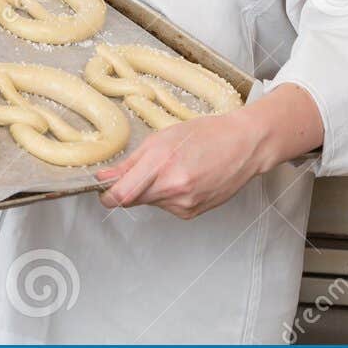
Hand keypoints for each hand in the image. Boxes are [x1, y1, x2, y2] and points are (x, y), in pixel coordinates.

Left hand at [95, 84, 323, 217]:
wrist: (245, 145)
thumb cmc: (206, 134)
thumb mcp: (161, 138)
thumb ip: (130, 162)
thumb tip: (104, 177)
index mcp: (161, 164)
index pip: (121, 195)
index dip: (106, 195)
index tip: (103, 190)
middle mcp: (172, 188)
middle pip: (133, 199)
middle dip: (131, 188)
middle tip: (147, 168)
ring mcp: (184, 204)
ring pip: (151, 202)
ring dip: (153, 189)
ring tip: (175, 168)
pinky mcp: (193, 213)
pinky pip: (168, 206)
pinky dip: (169, 195)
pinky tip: (186, 178)